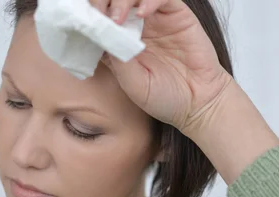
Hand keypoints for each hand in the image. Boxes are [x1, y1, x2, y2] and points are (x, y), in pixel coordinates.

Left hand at [92, 0, 232, 136]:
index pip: (98, 20)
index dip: (89, 17)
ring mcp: (154, 19)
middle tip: (98, 15)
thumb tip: (100, 36)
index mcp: (118, 43)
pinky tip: (143, 13)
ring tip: (117, 18)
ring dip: (122, 0)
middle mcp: (134, 27)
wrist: (197, 103)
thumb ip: (117, 60)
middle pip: (113, 1)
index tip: (82, 24)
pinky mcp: (176, 14)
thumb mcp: (131, 83)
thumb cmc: (163, 97)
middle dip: (101, 2)